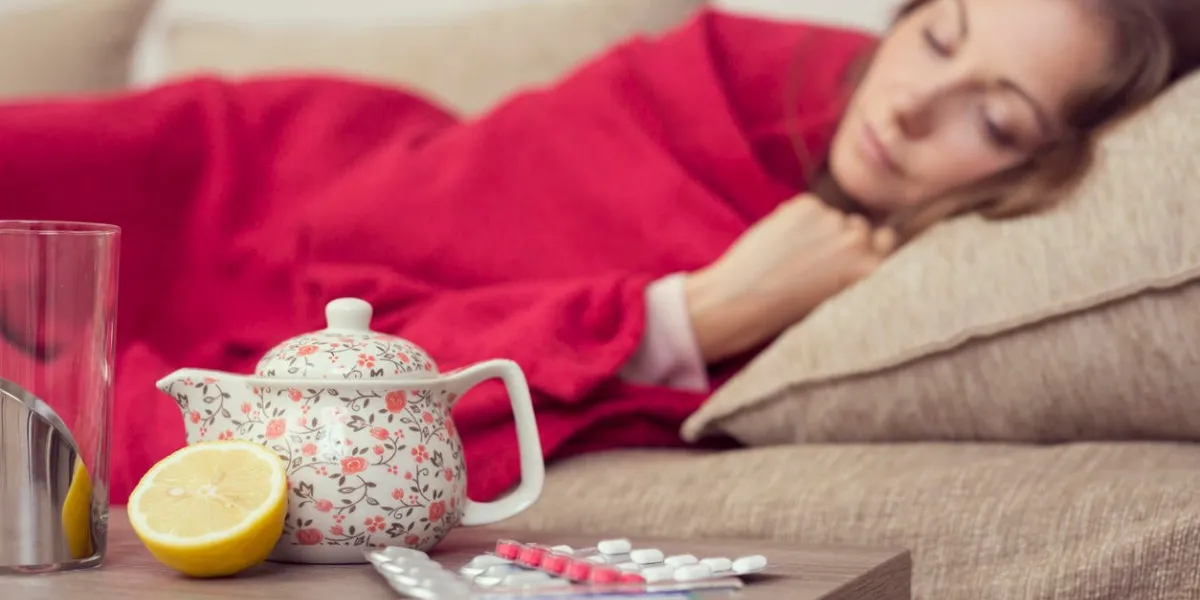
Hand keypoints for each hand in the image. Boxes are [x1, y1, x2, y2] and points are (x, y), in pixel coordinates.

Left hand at [684, 195, 895, 363]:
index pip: (887, 243)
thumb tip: (880, 237)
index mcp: (873, 268)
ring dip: (821, 229)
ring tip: (794, 256)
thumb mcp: (838, 298)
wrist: (738, 301)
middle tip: (816, 263)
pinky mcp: (806, 205)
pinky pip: (811, 206)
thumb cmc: (785, 311)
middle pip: (862, 228)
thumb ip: (859, 269)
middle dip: (844, 240)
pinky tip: (781, 242)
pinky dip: (799, 219)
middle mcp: (859, 240)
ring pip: (835, 217)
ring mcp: (832, 219)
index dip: (867, 251)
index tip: (848, 262)